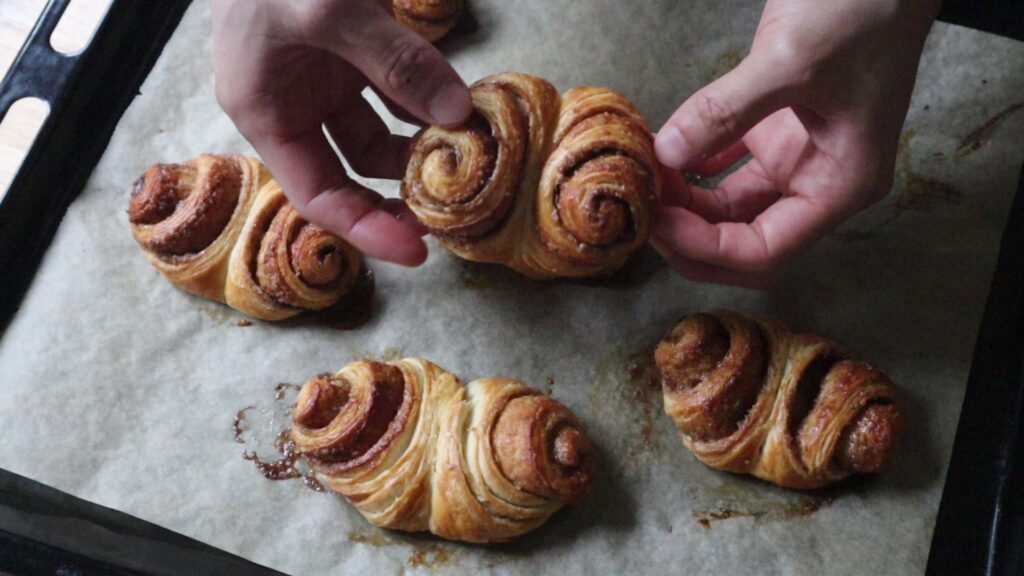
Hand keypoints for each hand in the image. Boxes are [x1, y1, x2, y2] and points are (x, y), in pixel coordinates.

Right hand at [211, 0, 472, 265]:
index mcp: (267, 111)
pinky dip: (430, 99)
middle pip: (355, 171)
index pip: (318, 194)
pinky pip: (400, 89)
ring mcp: (329, 74)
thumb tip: (456, 113)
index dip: (365, 229)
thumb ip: (394, 60)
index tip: (420, 250)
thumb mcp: (328, 10)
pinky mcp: (358, 47)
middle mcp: (297, 102)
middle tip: (456, 209)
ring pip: (385, 132)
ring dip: (424, 144)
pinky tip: (463, 107)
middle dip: (403, 191)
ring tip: (471, 156)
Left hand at [653, 0, 939, 286]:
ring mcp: (798, 156)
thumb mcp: (792, 59)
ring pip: (731, 208)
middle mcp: (821, 181)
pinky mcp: (777, 129)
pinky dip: (692, 167)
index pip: (767, 250)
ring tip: (646, 180)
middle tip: (644, 215)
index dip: (706, 248)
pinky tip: (663, 153)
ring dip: (687, 205)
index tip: (658, 223)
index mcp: (842, 184)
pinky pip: (726, 167)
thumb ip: (727, 111)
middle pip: (747, 242)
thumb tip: (667, 154)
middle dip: (693, 239)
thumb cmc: (864, 6)